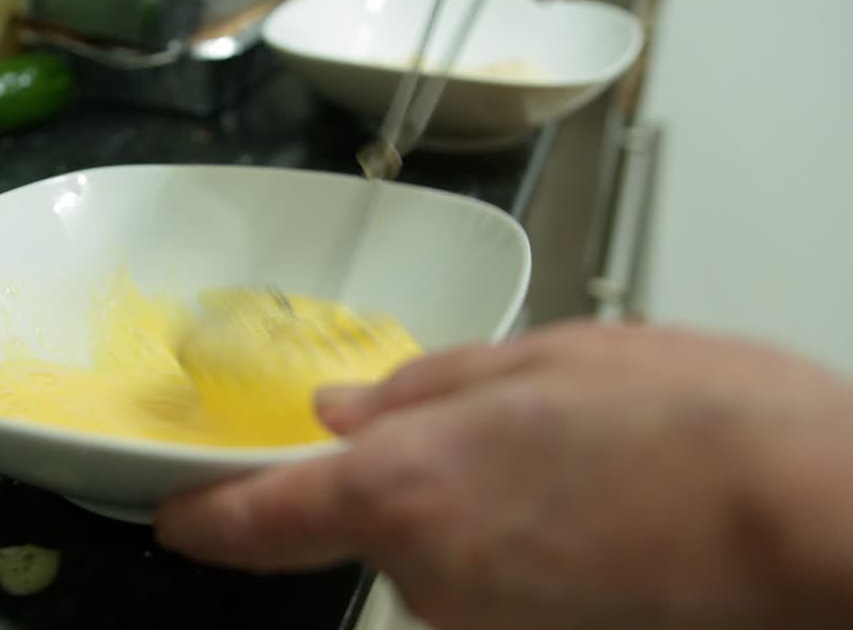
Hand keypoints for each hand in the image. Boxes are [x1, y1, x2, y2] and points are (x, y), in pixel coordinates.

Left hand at [155, 321, 852, 628]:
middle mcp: (431, 577)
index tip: (174, 514)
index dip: (206, 516)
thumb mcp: (548, 361)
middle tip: (524, 436)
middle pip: (381, 523)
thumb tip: (345, 411)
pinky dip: (531, 552)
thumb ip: (426, 390)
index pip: (260, 517)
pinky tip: (607, 519)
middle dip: (426, 479)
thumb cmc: (700, 424)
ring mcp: (486, 625)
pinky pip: (502, 591)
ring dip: (491, 513)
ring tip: (591, 474)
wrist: (816, 521)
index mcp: (408, 486)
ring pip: (450, 557)